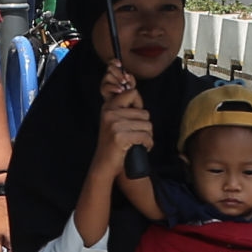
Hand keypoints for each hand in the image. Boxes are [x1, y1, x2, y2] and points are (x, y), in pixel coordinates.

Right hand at [91, 62, 152, 177]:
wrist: (104, 164)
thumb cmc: (114, 143)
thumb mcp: (115, 121)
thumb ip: (124, 107)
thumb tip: (134, 86)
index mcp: (108, 106)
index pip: (133, 93)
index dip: (139, 106)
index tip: (135, 119)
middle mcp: (110, 112)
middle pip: (144, 113)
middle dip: (145, 127)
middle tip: (136, 136)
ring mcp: (114, 124)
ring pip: (147, 125)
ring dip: (147, 136)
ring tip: (138, 142)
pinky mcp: (120, 136)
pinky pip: (146, 136)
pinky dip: (148, 144)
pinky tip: (141, 148)